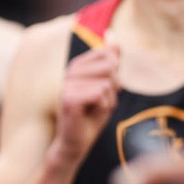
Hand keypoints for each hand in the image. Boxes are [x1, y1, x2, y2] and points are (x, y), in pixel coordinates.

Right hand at [52, 44, 119, 163]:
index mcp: (78, 65)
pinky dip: (102, 107)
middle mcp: (71, 71)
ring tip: (94, 108)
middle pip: (110, 67)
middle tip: (100, 101)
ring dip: (108, 100)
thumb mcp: (107, 87)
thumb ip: (111, 65)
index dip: (115, 74)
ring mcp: (68, 84)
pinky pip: (100, 94)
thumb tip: (115, 40)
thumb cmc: (92, 115)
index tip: (103, 89)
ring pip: (107, 83)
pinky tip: (90, 114)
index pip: (109, 54)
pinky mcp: (69, 98)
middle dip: (113, 88)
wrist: (77, 142)